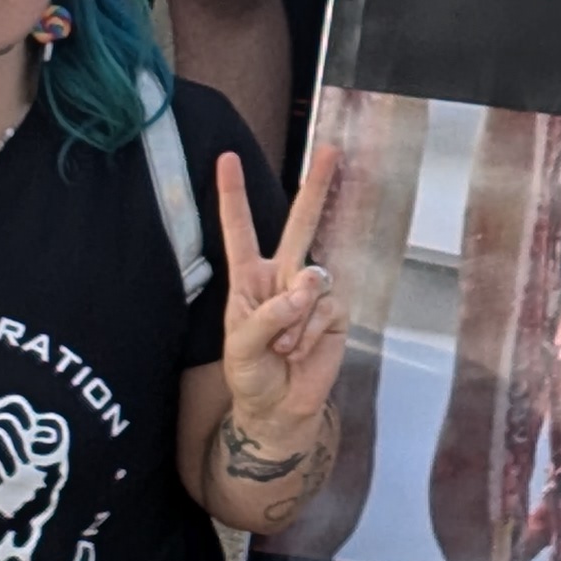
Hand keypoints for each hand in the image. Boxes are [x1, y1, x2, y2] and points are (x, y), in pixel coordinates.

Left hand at [204, 152, 354, 494]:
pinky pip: (328, 309)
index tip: (225, 159)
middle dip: (317, 188)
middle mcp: (282, 277)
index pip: (239, 230)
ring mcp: (311, 294)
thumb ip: (267, 314)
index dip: (233, 196)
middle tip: (331, 151)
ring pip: (314, 279)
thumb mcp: (240, 346)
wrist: (280, 409)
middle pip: (300, 225)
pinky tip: (301, 351)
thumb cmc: (250, 376)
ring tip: (283, 348)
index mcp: (248, 278)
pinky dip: (311, 333)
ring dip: (296, 318)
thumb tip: (305, 287)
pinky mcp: (334, 314)